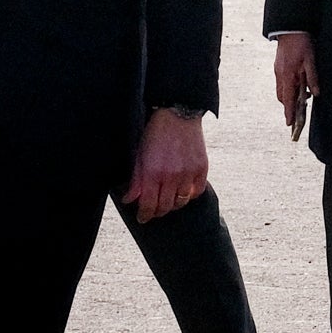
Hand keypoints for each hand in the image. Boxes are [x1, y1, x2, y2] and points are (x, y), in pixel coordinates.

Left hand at [124, 109, 208, 223]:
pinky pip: (197, 191)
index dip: (145, 215)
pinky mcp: (202, 168)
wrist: (177, 114)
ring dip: (173, 205)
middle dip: (158, 212)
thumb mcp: (140, 155)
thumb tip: (129, 199)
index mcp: (153, 173)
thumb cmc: (154, 133)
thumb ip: (136, 179)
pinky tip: (183, 192)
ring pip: (181, 202)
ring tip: (168, 201)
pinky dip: (189, 195)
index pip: (148, 205)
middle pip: (165, 207)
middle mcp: (172, 176)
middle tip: (154, 211)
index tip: (142, 218)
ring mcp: (188, 173)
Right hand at [272, 32, 316, 129]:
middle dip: (288, 107)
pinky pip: (281, 82)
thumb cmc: (301, 43)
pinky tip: (298, 83)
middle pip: (282, 97)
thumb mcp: (311, 60)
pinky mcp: (278, 66)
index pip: (287, 99)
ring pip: (281, 90)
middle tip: (298, 113)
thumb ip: (313, 78)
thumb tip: (316, 94)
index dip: (289, 113)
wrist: (290, 28)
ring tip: (302, 97)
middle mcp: (280, 75)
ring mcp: (278, 71)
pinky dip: (288, 87)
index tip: (289, 124)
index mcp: (287, 76)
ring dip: (288, 96)